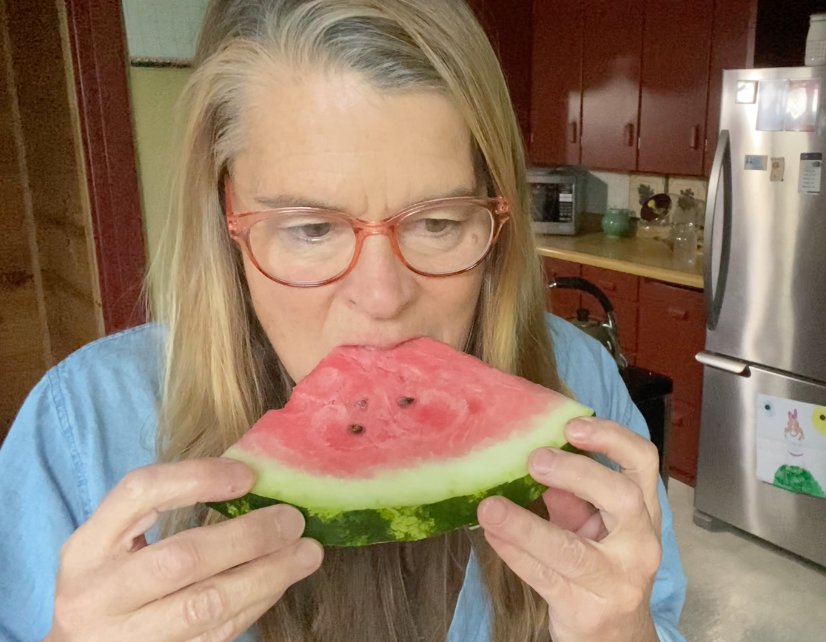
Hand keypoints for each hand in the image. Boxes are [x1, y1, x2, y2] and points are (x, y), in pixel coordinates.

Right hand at [46, 459, 322, 641]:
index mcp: (87, 548)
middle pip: (181, 559)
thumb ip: (162, 509)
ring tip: (307, 553)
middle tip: (293, 520)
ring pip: (207, 605)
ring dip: (268, 575)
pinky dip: (257, 603)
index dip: (197, 477)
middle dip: (248, 536)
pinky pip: (218, 633)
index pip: (139, 493)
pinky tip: (279, 581)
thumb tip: (248, 479)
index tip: (248, 475)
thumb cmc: (108, 583)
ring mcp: (127, 637)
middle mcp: (98, 594)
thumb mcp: (113, 542)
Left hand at [478, 418, 662, 641]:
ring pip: (572, 550)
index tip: (571, 425)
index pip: (643, 462)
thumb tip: (534, 456)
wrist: (615, 637)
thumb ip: (571, 494)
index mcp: (644, 513)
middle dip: (577, 473)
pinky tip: (491, 534)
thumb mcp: (593, 525)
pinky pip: (545, 578)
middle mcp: (640, 544)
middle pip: (623, 497)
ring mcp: (617, 581)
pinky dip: (514, 553)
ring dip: (526, 525)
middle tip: (533, 459)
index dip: (611, 438)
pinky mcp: (586, 610)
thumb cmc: (603, 568)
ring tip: (491, 506)